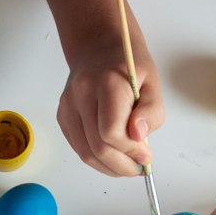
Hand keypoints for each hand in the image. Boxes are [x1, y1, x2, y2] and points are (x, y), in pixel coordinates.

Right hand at [56, 41, 163, 175]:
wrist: (98, 47)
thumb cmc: (127, 65)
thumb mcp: (152, 82)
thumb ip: (151, 112)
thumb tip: (138, 137)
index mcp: (106, 84)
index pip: (111, 133)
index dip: (130, 151)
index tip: (146, 155)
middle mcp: (81, 95)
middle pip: (97, 148)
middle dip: (121, 165)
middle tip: (139, 167)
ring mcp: (68, 106)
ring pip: (85, 153)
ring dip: (109, 167)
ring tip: (127, 165)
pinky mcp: (63, 116)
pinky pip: (78, 148)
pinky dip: (97, 158)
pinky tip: (112, 154)